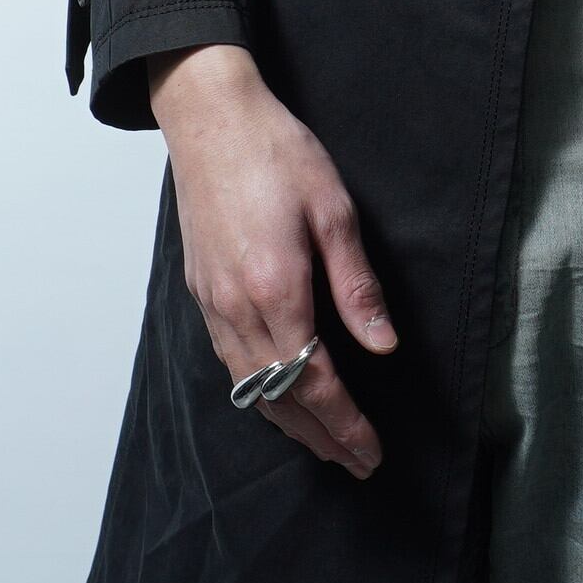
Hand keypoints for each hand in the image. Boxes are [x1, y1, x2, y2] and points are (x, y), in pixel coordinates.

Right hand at [149, 44, 397, 476]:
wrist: (210, 118)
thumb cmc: (278, 154)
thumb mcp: (335, 211)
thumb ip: (357, 286)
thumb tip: (382, 347)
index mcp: (277, 291)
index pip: (314, 382)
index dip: (344, 423)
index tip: (370, 451)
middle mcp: (237, 309)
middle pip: (279, 399)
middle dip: (321, 437)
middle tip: (357, 463)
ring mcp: (212, 304)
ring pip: (250, 389)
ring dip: (289, 423)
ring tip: (325, 444)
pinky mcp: (200, 292)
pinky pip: (230, 363)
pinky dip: (258, 393)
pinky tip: (277, 397)